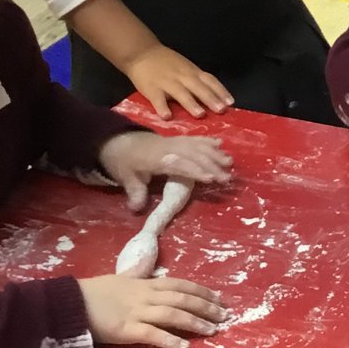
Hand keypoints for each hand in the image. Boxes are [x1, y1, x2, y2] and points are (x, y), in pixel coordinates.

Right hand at [80, 274, 226, 347]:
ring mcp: (136, 312)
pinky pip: (153, 334)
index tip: (219, 298)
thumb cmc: (91, 293)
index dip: (201, 291)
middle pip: (182, 299)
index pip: (179, 284)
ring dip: (195, 322)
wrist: (67, 304)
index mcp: (143, 283)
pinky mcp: (126, 330)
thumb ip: (136, 277)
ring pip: (173, 315)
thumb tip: (148, 271)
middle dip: (206, 306)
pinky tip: (185, 347)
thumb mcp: (119, 279)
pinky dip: (170, 340)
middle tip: (225, 316)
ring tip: (213, 331)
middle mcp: (144, 296)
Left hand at [98, 131, 232, 208]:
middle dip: (212, 165)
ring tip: (230, 163)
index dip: (195, 170)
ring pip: (197, 145)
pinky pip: (195, 138)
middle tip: (227, 178)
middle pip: (194, 154)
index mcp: (157, 157)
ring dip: (215, 153)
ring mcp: (174, 141)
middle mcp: (169, 147)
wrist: (118, 140)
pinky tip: (221, 144)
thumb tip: (136, 209)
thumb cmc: (124, 161)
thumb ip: (134, 192)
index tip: (211, 178)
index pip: (180, 163)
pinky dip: (209, 141)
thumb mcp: (125, 177)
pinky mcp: (177, 139)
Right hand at [122, 44, 231, 116]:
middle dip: (210, 98)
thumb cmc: (167, 63)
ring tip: (200, 114)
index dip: (220, 91)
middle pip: (198, 87)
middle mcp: (182, 76)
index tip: (230, 103)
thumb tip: (216, 98)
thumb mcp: (186, 68)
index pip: (210, 80)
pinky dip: (162, 107)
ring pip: (180, 92)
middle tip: (221, 110)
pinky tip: (167, 117)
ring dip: (191, 103)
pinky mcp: (151, 88)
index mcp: (192, 72)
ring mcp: (166, 82)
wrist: (141, 52)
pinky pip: (157, 99)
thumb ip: (198, 81)